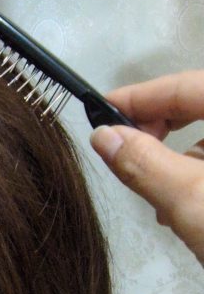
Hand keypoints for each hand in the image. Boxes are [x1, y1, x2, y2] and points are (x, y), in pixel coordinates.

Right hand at [90, 70, 203, 263]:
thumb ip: (143, 162)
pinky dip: (201, 175)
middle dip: (159, 130)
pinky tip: (188, 209)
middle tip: (126, 154)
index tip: (100, 111)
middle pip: (199, 105)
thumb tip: (103, 136)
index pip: (185, 85)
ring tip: (159, 200)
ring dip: (179, 160)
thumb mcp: (189, 199)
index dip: (139, 97)